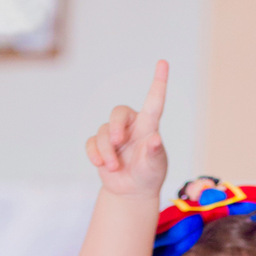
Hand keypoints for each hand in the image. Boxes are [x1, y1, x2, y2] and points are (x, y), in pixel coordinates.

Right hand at [85, 61, 168, 200]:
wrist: (132, 193)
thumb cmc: (149, 175)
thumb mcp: (155, 167)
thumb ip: (156, 154)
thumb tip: (155, 139)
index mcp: (148, 126)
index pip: (154, 102)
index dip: (159, 82)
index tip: (163, 62)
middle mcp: (130, 126)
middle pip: (118, 112)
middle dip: (115, 126)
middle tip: (117, 142)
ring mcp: (113, 135)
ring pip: (103, 132)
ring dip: (106, 151)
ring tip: (113, 167)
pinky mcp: (100, 146)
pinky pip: (91, 143)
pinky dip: (94, 154)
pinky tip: (100, 165)